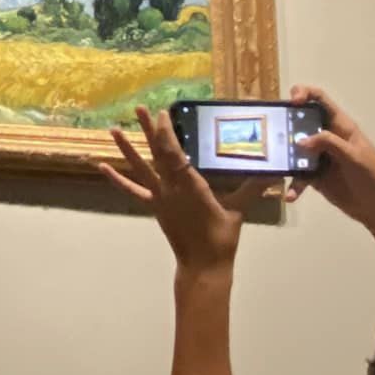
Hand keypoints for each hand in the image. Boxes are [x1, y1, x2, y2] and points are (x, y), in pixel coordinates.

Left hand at [100, 106, 268, 275]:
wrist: (203, 266)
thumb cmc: (221, 238)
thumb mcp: (238, 210)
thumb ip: (252, 188)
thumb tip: (273, 172)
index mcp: (190, 186)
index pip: (175, 154)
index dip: (168, 133)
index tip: (164, 114)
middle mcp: (171, 188)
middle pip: (157, 154)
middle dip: (149, 130)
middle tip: (140, 108)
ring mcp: (159, 198)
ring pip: (140, 169)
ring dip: (127, 148)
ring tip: (113, 129)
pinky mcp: (154, 207)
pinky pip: (132, 191)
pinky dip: (117, 179)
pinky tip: (101, 167)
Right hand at [283, 85, 374, 221]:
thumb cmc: (372, 176)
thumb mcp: (354, 156)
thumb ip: (329, 143)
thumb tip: (299, 141)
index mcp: (339, 126)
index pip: (320, 100)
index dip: (304, 93)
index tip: (291, 102)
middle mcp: (325, 137)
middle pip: (300, 122)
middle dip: (284, 123)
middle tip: (271, 132)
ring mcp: (318, 157)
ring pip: (294, 149)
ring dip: (284, 156)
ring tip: (276, 164)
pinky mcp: (313, 176)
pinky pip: (297, 176)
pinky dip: (293, 184)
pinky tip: (290, 195)